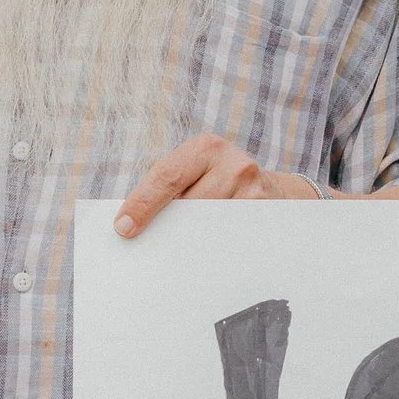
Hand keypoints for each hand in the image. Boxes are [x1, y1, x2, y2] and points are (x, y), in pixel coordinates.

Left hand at [113, 133, 323, 238]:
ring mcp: (253, 190)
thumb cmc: (218, 186)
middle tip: (151, 244)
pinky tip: (208, 251)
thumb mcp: (196, 173)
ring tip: (185, 245)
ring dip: (190, 239)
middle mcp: (232, 164)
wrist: (274, 193)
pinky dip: (213, 247)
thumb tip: (130, 224)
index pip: (166, 176)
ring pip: (207, 226)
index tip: (124, 228)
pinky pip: (228, 238)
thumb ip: (167, 188)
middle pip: (187, 206)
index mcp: (205, 147)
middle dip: (168, 225)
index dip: (142, 204)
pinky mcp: (265, 215)